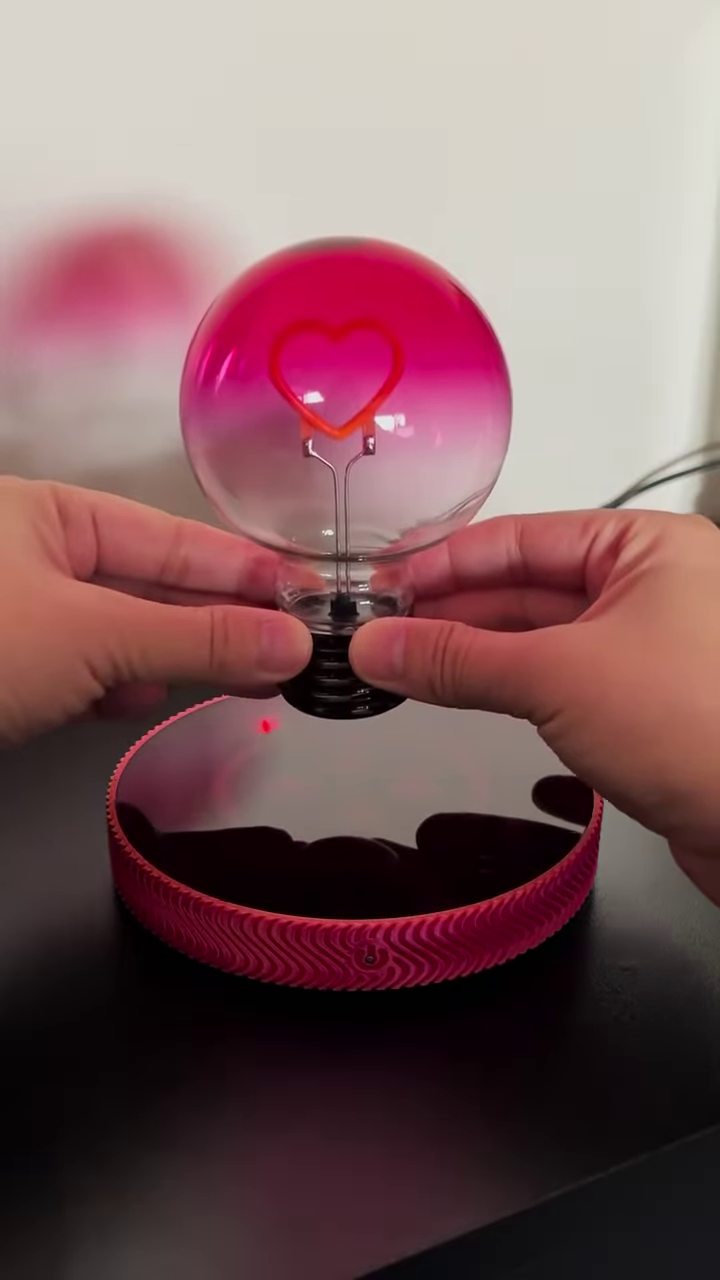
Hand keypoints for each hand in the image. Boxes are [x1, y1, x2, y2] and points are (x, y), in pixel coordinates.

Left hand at [0, 476, 309, 742]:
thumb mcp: (94, 636)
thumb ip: (197, 640)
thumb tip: (293, 643)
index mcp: (50, 514)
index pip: (170, 538)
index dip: (244, 567)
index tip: (308, 593)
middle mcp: (40, 557)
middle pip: (154, 589)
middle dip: (223, 623)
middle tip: (298, 649)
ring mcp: (26, 618)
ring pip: (126, 637)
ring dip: (180, 662)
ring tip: (257, 681)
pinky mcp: (17, 675)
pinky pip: (90, 673)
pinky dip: (123, 689)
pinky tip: (154, 700)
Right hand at [351, 510, 719, 903]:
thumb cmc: (705, 728)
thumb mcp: (557, 676)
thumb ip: (458, 659)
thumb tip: (383, 645)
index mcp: (647, 548)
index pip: (523, 537)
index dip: (446, 560)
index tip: (387, 583)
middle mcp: (653, 591)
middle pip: (528, 586)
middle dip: (452, 610)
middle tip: (382, 630)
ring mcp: (651, 652)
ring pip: (542, 639)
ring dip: (475, 653)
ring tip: (405, 664)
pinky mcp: (645, 710)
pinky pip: (561, 684)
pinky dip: (508, 688)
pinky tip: (464, 696)